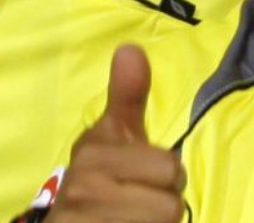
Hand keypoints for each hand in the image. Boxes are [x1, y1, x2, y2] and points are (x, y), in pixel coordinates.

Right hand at [47, 45, 184, 221]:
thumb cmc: (98, 181)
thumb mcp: (113, 138)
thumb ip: (127, 96)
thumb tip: (129, 47)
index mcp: (93, 156)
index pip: (170, 168)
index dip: (166, 177)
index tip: (141, 178)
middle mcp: (82, 190)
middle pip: (170, 204)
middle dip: (161, 206)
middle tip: (138, 205)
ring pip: (163, 222)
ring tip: (130, 221)